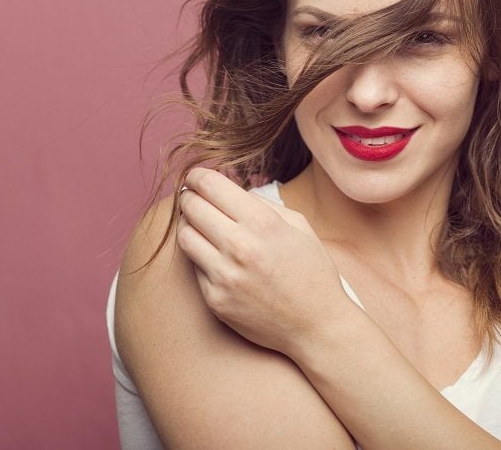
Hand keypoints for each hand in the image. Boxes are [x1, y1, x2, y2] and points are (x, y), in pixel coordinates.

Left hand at [176, 168, 347, 354]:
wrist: (316, 325)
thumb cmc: (312, 272)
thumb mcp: (299, 227)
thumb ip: (263, 204)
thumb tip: (229, 190)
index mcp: (263, 223)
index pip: (210, 185)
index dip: (199, 176)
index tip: (197, 177)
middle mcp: (240, 246)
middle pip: (191, 207)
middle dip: (190, 198)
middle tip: (194, 198)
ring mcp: (224, 275)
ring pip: (184, 236)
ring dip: (189, 226)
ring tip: (201, 226)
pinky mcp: (214, 299)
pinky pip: (194, 267)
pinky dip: (201, 257)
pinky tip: (216, 257)